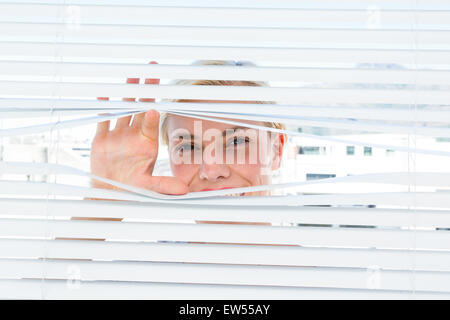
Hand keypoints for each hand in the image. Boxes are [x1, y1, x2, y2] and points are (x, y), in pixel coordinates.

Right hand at [90, 62, 187, 194]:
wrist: (110, 193)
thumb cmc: (133, 189)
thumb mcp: (150, 188)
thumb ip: (165, 186)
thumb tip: (185, 190)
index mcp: (147, 143)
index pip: (151, 124)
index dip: (152, 116)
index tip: (152, 108)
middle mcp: (134, 135)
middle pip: (140, 108)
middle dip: (146, 90)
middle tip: (152, 70)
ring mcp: (118, 135)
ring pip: (123, 109)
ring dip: (126, 93)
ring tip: (131, 76)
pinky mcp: (102, 139)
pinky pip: (103, 120)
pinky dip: (103, 108)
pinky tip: (104, 95)